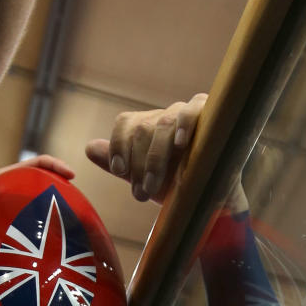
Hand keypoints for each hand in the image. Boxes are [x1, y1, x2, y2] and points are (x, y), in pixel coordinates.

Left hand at [85, 94, 206, 202]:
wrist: (216, 195)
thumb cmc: (180, 184)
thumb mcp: (146, 178)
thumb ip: (121, 164)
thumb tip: (89, 148)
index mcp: (147, 127)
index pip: (125, 123)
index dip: (118, 145)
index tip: (119, 170)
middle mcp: (164, 118)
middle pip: (142, 130)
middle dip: (138, 165)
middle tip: (140, 195)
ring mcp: (187, 113)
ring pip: (162, 125)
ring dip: (155, 159)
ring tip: (153, 188)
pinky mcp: (211, 113)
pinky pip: (193, 110)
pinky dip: (185, 124)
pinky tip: (181, 143)